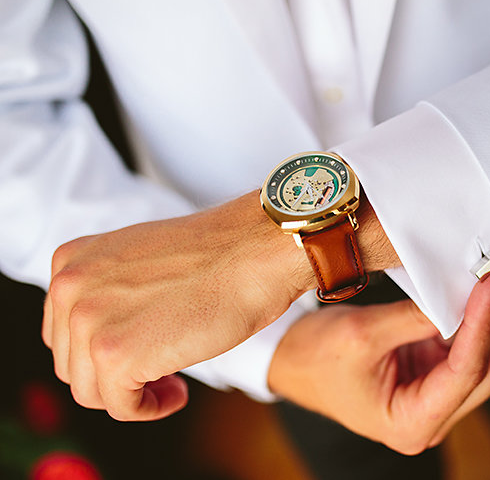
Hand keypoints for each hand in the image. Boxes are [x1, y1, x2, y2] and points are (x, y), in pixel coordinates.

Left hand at [42, 191, 314, 420]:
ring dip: (133, 394)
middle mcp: (67, 287)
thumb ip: (110, 290)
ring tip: (173, 380)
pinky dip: (151, 408)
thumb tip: (110, 335)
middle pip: (73, 364)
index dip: (105, 352)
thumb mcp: (142, 261)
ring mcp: (87, 321)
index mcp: (71, 260)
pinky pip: (121, 407)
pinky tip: (179, 391)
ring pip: (91, 391)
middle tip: (162, 370)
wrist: (255, 250)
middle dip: (116, 376)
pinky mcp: (115, 355)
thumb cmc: (218, 256)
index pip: (65, 332)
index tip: (144, 352)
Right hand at [268, 271, 489, 454]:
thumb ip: (416, 319)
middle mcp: (430, 418)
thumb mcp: (363, 334)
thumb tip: (460, 296)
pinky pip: (466, 349)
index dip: (482, 326)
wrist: (294, 360)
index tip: (489, 288)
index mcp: (412, 423)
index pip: (464, 373)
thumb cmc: (316, 360)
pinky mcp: (432, 375)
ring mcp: (434, 397)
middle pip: (486, 372)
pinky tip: (475, 297)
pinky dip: (473, 322)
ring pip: (483, 362)